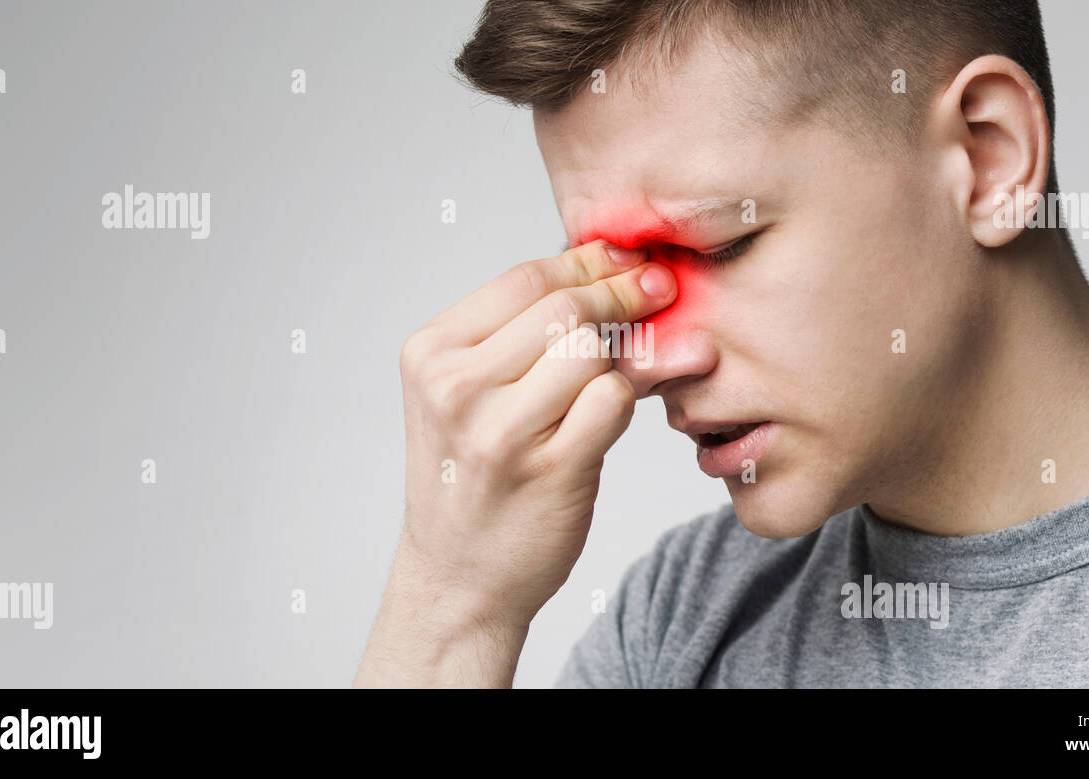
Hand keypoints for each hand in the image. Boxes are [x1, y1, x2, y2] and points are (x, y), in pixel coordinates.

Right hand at [355, 239, 676, 686]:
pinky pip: (614, 400)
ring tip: (631, 361)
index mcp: (430, 355)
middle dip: (622, 293)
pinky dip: (628, 397)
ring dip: (624, 350)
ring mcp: (500, 432)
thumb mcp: (467, 396)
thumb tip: (615, 269)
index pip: (524, 279)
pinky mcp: (549, 471)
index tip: (627, 259)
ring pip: (591, 350)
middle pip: (563, 308)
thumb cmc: (472, 480)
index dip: (587, 262)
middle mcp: (455, 389)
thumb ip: (523, 336)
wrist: (458, 580)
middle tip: (657, 291)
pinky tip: (620, 408)